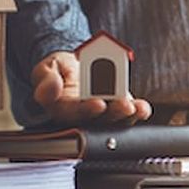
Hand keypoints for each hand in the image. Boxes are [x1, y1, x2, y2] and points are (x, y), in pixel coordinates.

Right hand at [31, 51, 151, 125]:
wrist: (72, 69)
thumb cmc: (57, 72)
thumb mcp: (46, 69)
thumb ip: (45, 80)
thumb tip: (47, 90)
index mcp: (62, 110)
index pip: (74, 114)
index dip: (87, 110)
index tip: (98, 104)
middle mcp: (84, 117)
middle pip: (99, 120)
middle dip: (113, 113)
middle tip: (125, 106)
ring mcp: (103, 115)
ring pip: (116, 120)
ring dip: (127, 115)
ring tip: (135, 107)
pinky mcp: (118, 109)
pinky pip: (129, 114)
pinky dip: (138, 112)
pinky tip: (142, 108)